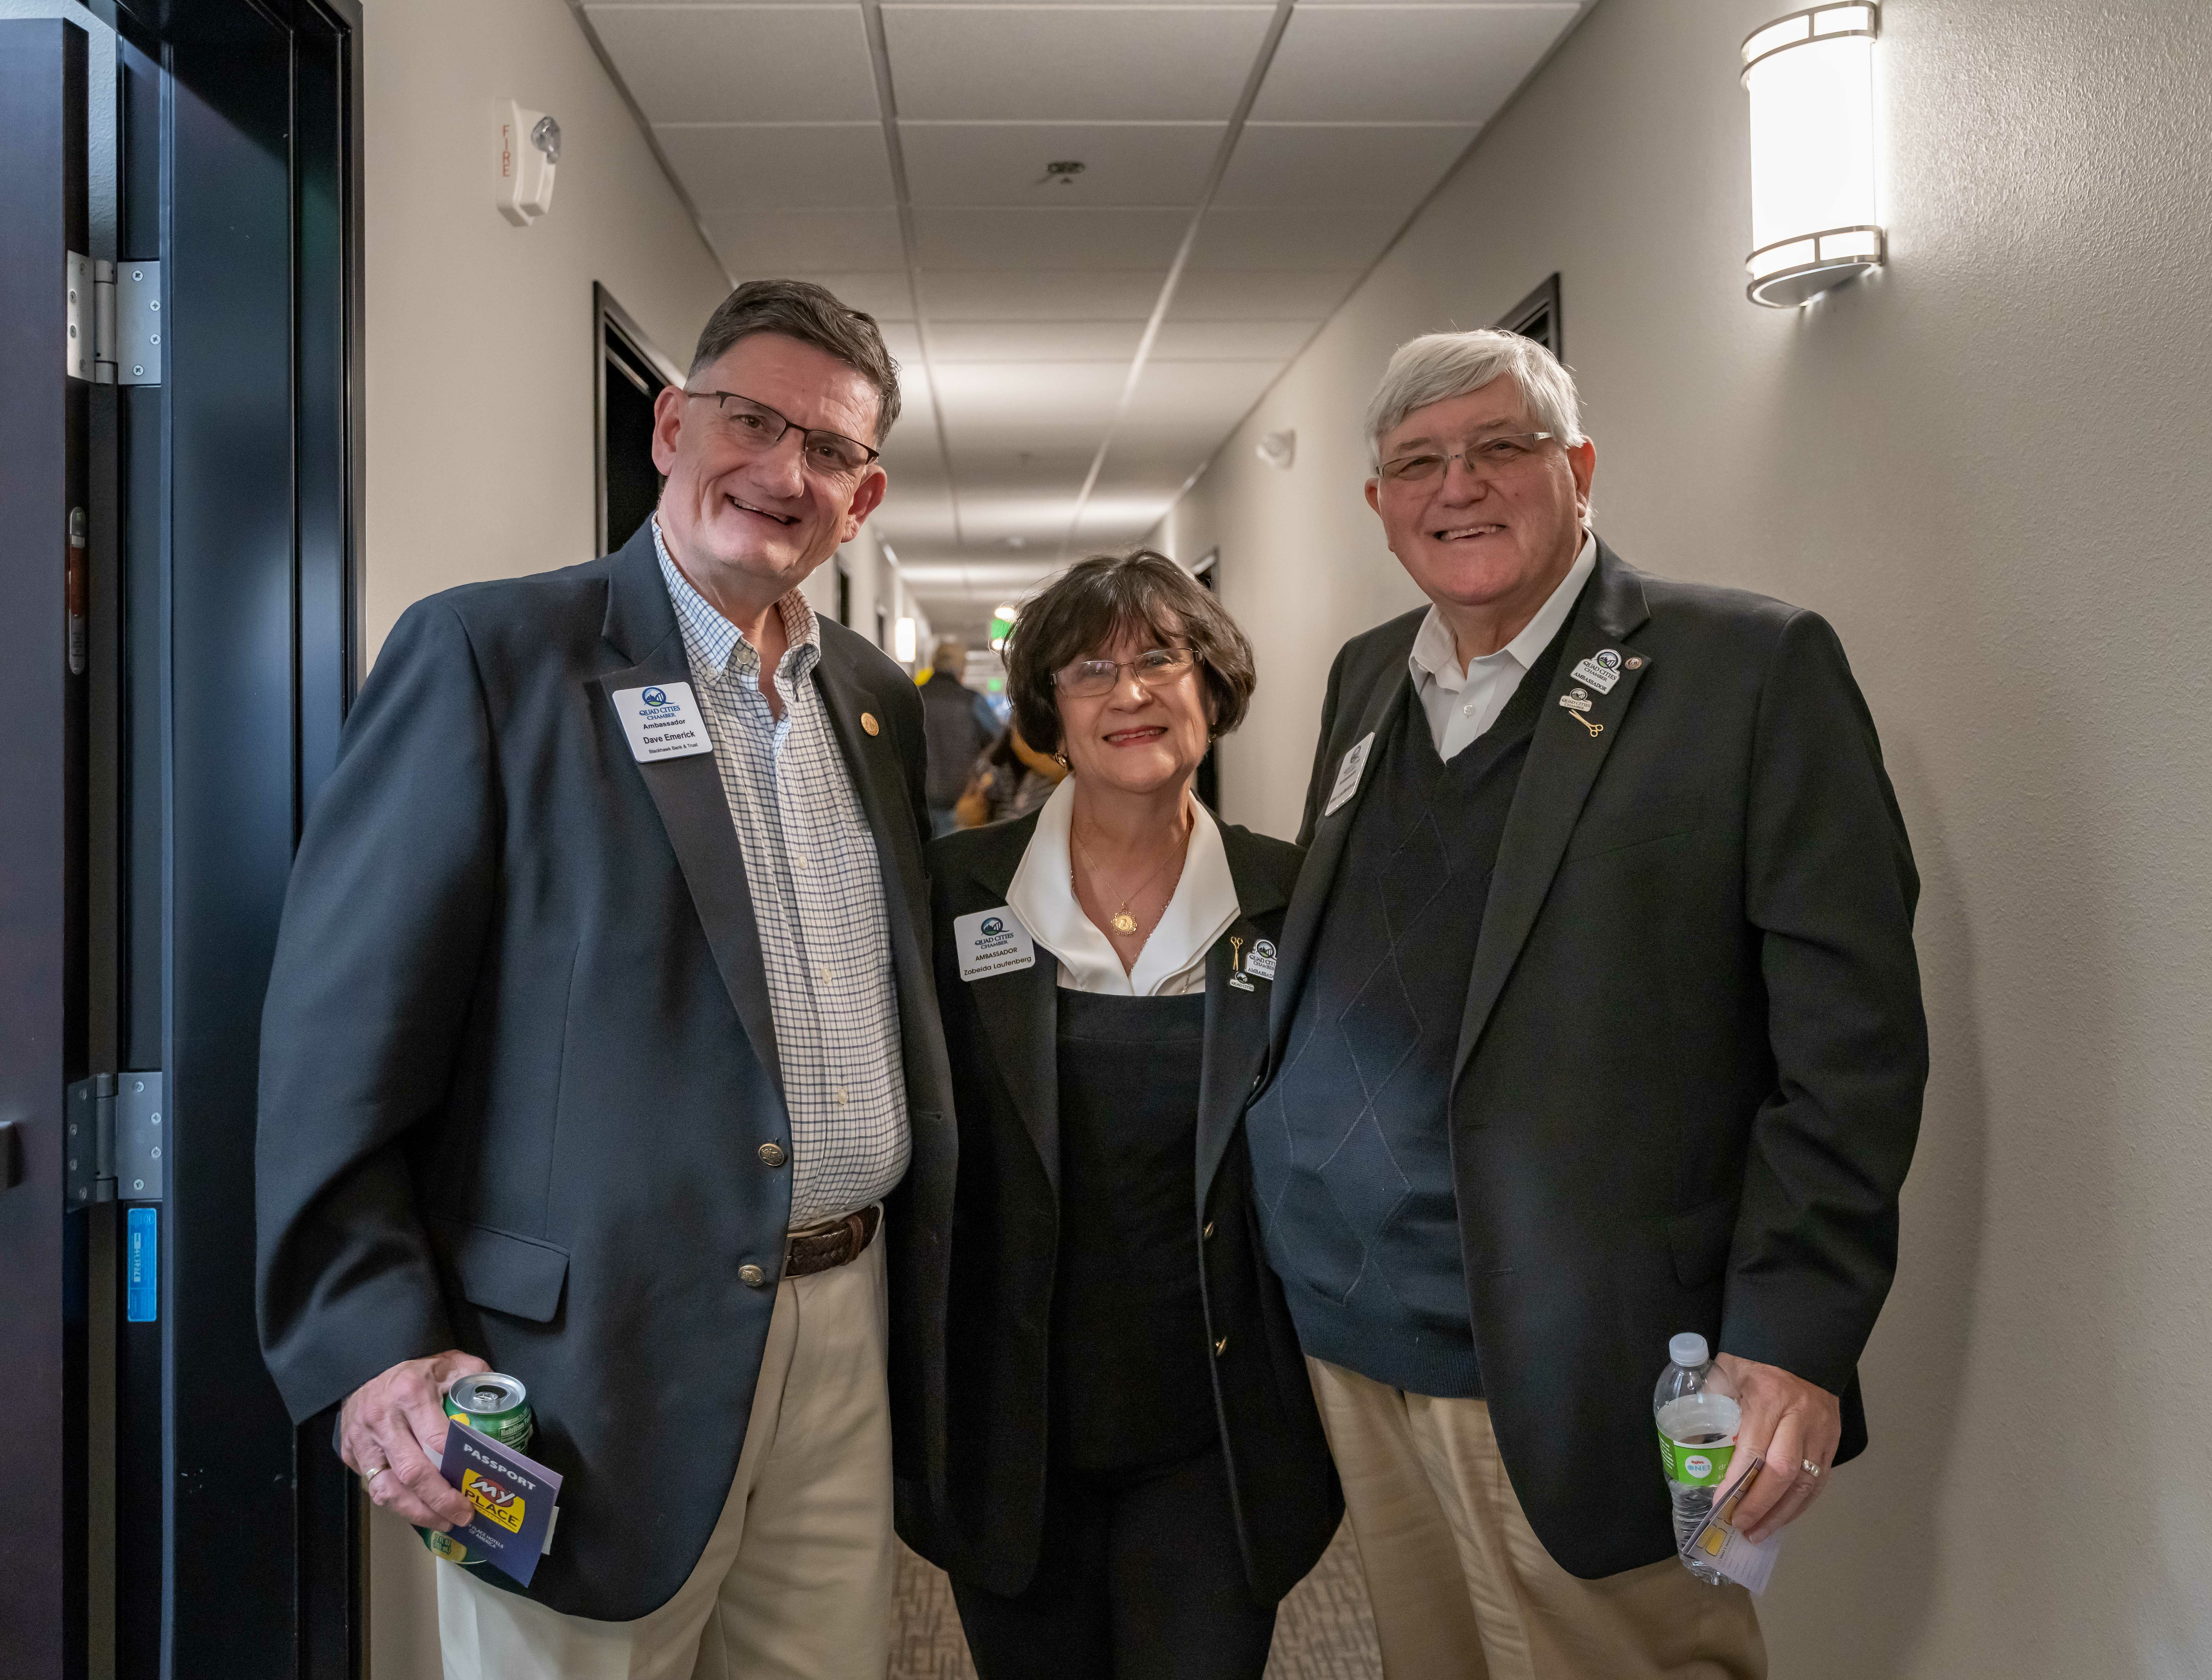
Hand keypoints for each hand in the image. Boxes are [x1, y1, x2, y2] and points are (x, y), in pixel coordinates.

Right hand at [339, 1350, 488, 1529]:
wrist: (364, 1367)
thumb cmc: (413, 1371)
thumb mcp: (448, 1363)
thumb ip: (475, 1378)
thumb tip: (499, 1405)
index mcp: (411, 1394)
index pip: (436, 1438)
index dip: (455, 1466)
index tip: (473, 1486)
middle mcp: (384, 1419)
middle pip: (412, 1472)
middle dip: (440, 1500)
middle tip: (463, 1516)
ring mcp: (364, 1440)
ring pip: (388, 1488)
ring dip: (417, 1512)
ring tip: (442, 1523)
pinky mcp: (352, 1453)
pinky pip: (374, 1487)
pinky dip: (397, 1504)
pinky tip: (419, 1511)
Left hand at [1715, 1353, 1840, 1541]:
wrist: (1799, 1340)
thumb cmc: (1755, 1358)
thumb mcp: (1724, 1374)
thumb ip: (1709, 1406)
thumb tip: (1691, 1444)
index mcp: (1769, 1399)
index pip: (1754, 1450)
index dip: (1737, 1482)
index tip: (1719, 1504)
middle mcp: (1800, 1417)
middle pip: (1784, 1473)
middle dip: (1761, 1506)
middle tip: (1740, 1526)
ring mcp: (1821, 1430)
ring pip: (1807, 1482)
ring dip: (1783, 1513)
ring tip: (1760, 1532)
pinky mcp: (1833, 1438)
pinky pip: (1820, 1478)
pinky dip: (1802, 1502)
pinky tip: (1785, 1515)